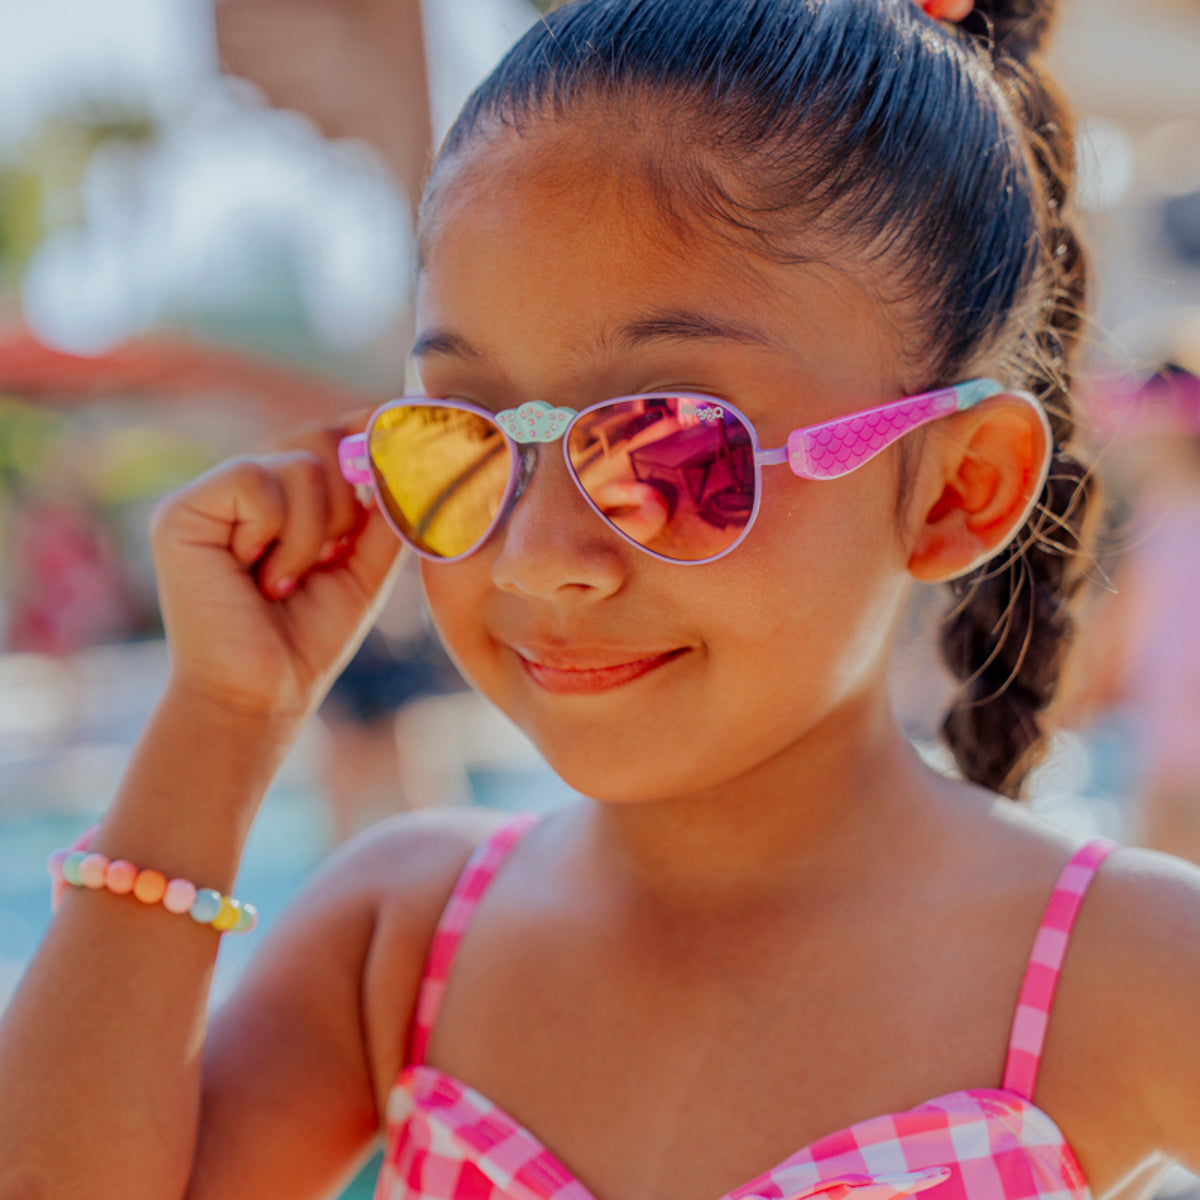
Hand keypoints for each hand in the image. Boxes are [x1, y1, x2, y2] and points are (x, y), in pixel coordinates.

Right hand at [150, 417, 403, 720]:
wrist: (264, 694)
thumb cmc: (309, 636)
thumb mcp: (365, 565)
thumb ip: (385, 509)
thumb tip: (402, 446)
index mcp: (283, 494)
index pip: (331, 433)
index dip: (368, 438)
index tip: (395, 465)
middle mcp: (245, 485)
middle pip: (320, 436)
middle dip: (347, 502)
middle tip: (328, 557)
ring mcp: (211, 495)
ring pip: (297, 463)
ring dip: (312, 533)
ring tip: (286, 580)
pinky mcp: (181, 511)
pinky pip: (255, 479)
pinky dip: (276, 533)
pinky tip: (259, 574)